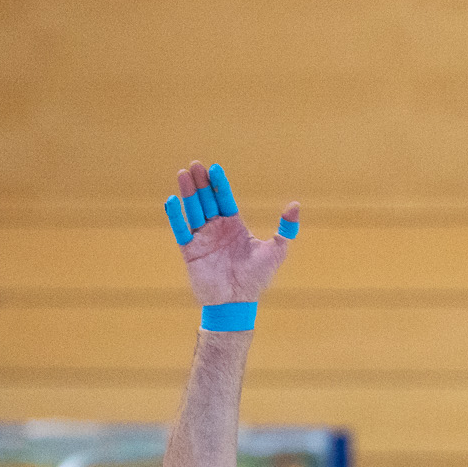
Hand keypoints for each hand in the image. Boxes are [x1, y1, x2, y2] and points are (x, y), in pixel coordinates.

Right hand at [166, 160, 298, 305]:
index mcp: (235, 226)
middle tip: (195, 165)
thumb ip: (286, 229)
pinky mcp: (190, 250)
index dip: (219, 184)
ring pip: (193, 210)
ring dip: (188, 193)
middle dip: (201, 183)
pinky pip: (180, 230)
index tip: (215, 168)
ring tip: (183, 174)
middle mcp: (217, 229)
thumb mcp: (276, 251)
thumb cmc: (257, 278)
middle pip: (206, 200)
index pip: (225, 199)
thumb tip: (295, 205)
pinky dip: (175, 216)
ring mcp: (202, 238)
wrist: (237, 302)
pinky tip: (172, 201)